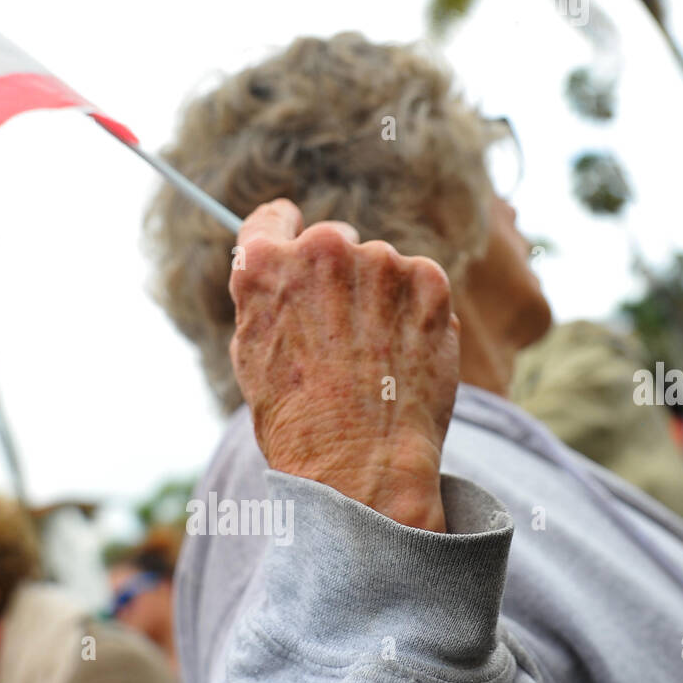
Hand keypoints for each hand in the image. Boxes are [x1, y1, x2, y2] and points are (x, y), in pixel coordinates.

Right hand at [229, 199, 458, 532]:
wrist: (361, 463)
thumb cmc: (298, 424)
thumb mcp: (253, 357)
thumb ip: (267, 301)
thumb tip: (286, 276)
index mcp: (264, 265)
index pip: (273, 219)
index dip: (286, 234)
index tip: (298, 246)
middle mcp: (322, 249)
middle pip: (333, 241)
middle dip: (338, 278)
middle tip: (341, 336)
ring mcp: (380, 261)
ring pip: (381, 268)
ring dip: (380, 299)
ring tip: (375, 362)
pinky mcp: (429, 280)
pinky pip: (420, 284)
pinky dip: (416, 314)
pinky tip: (402, 359)